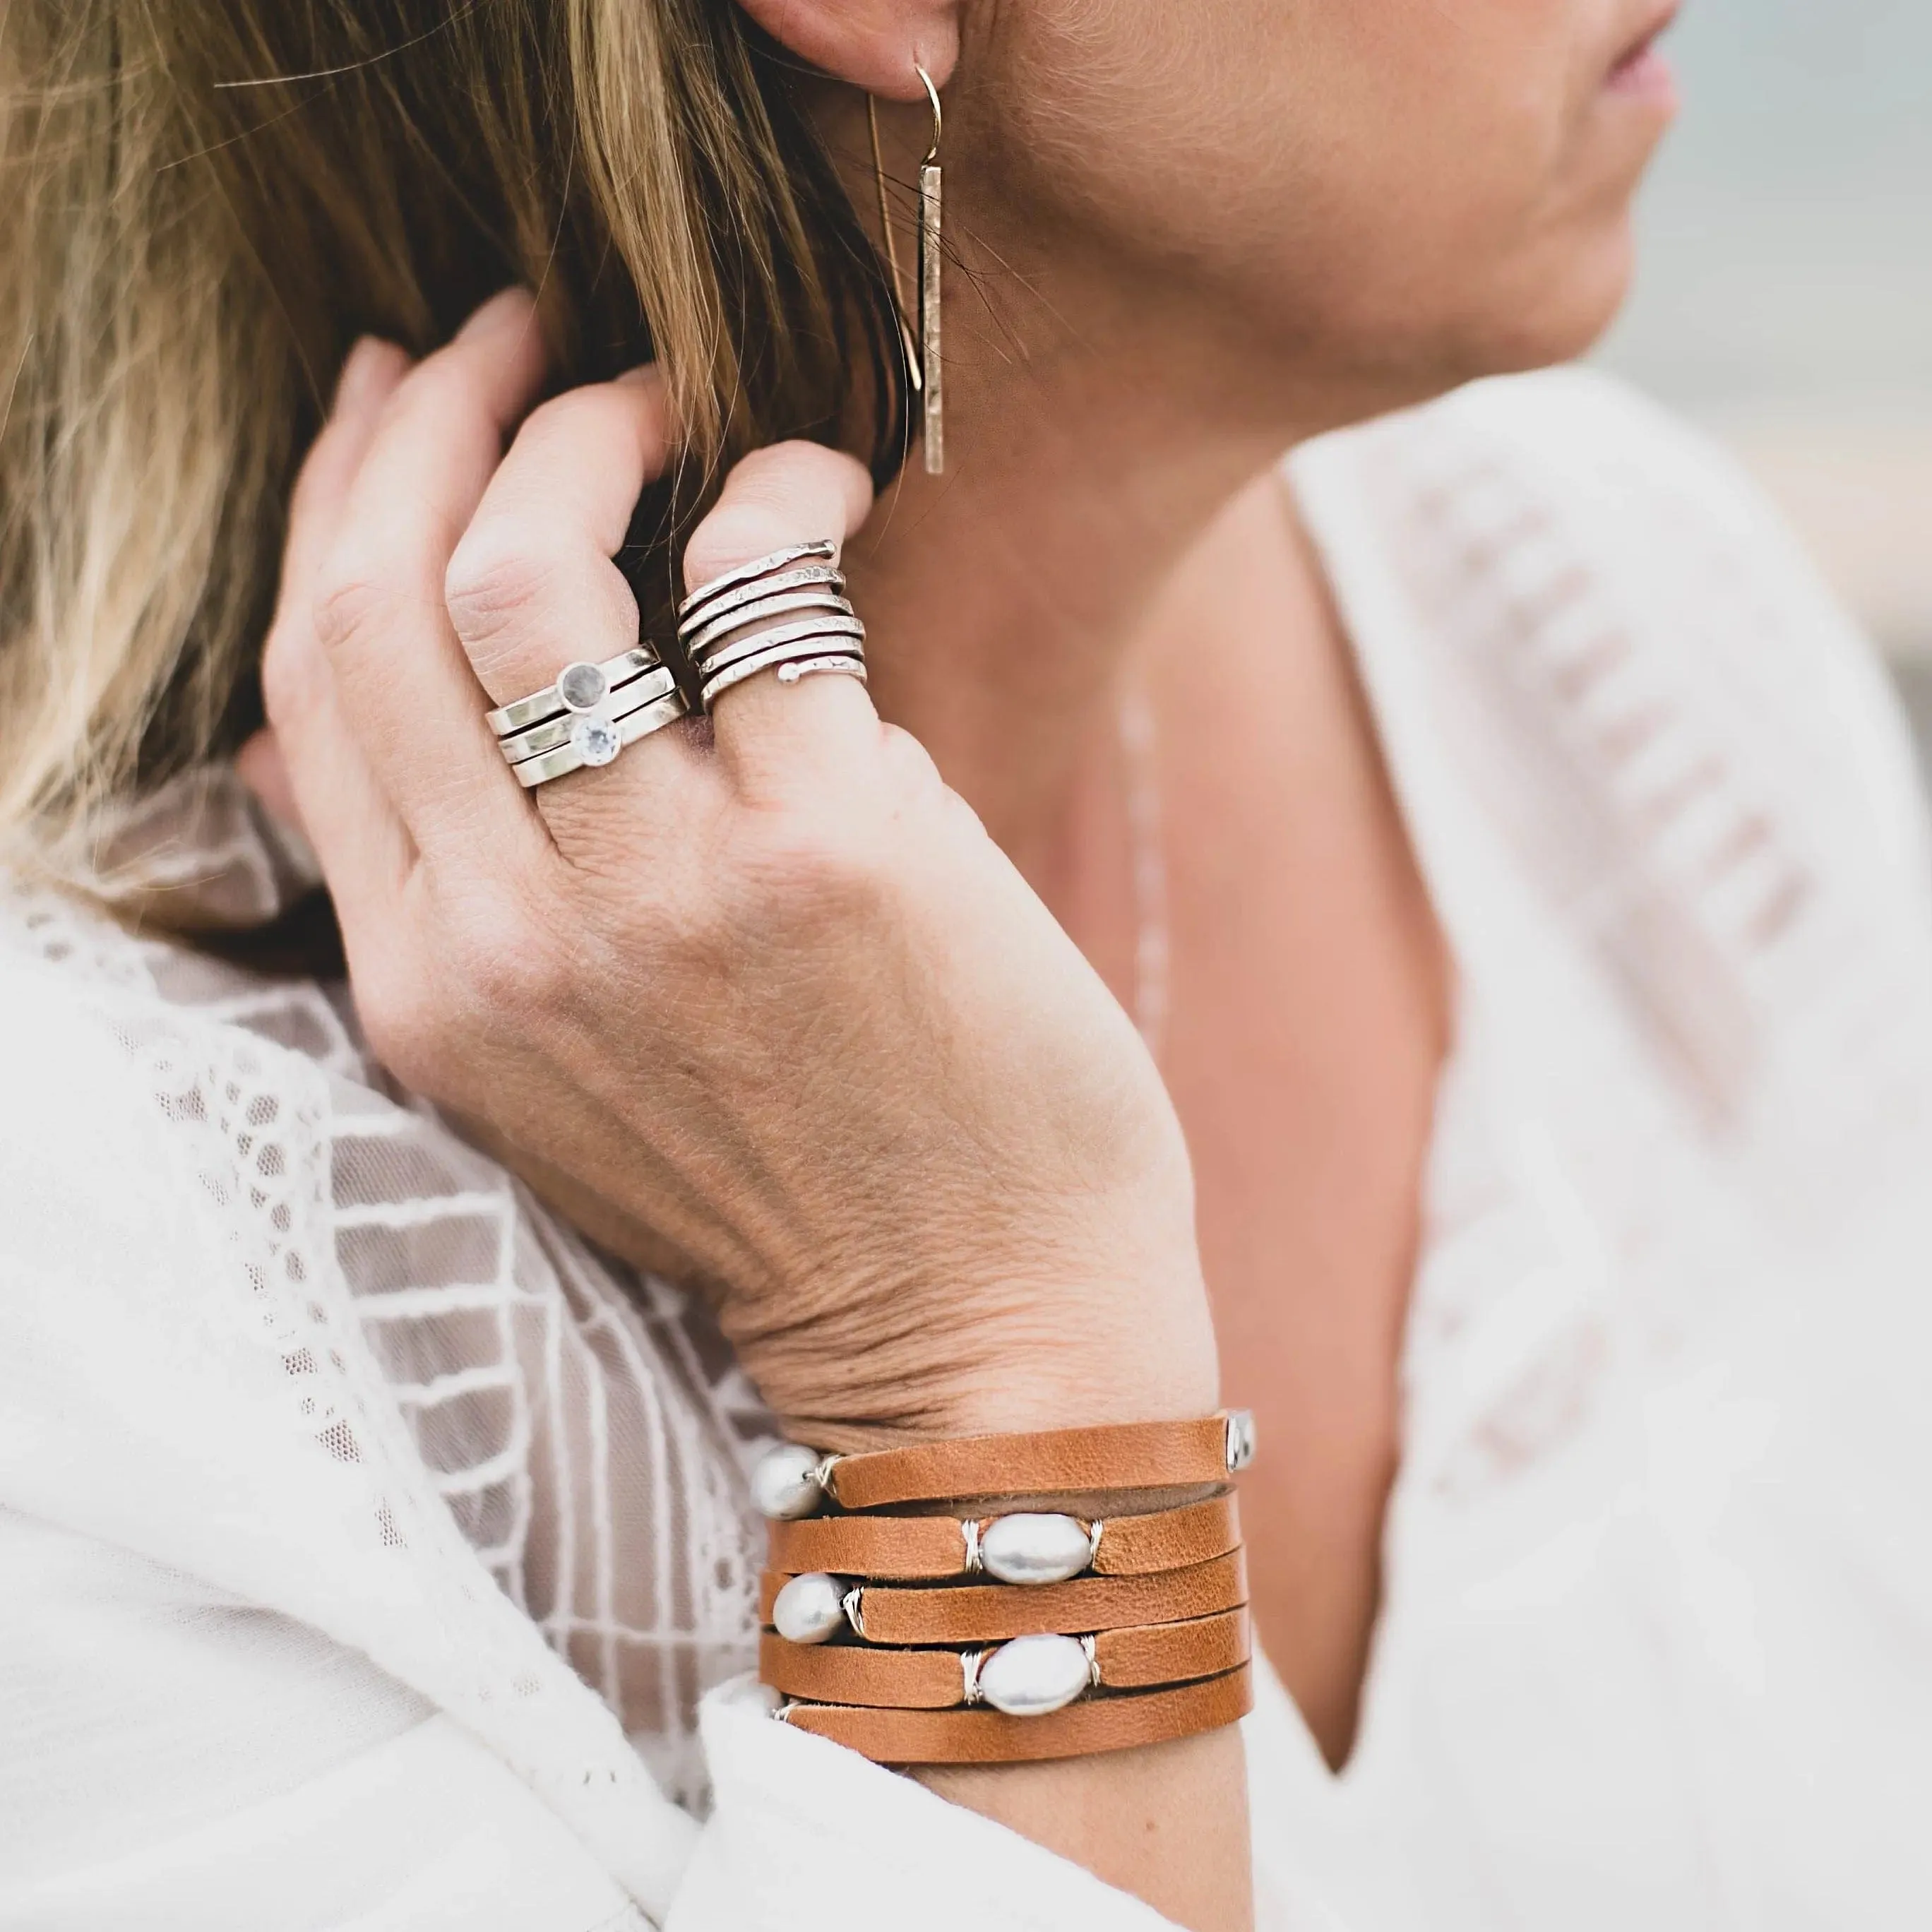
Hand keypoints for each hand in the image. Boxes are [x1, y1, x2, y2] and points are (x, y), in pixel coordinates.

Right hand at [255, 290, 1218, 1443]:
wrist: (978, 1338)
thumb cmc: (798, 1190)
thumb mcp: (561, 1081)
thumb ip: (462, 901)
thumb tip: (365, 725)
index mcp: (433, 990)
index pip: (311, 685)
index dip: (342, 502)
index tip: (395, 396)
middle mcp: (511, 942)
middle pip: (380, 604)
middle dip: (430, 419)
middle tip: (515, 329)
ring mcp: (665, 896)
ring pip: (526, 578)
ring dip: (586, 431)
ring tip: (665, 398)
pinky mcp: (829, 851)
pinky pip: (755, 589)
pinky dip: (780, 490)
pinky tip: (821, 483)